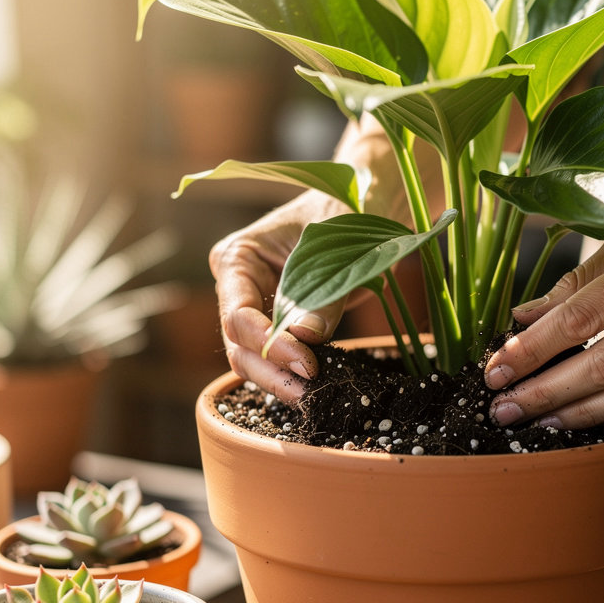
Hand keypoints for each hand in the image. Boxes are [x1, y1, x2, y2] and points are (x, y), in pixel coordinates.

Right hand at [209, 191, 349, 402]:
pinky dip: (295, 375)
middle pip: (239, 346)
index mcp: (238, 258)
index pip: (238, 315)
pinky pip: (279, 358)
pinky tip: (318, 389)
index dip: (269, 346)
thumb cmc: (347, 213)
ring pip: (254, 360)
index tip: (308, 364)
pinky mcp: (281, 324)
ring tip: (315, 397)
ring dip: (281, 382)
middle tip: (310, 394)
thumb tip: (306, 337)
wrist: (366, 205)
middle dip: (272, 373)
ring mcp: (257, 307)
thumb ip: (323, 296)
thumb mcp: (336, 250)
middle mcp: (238, 286)